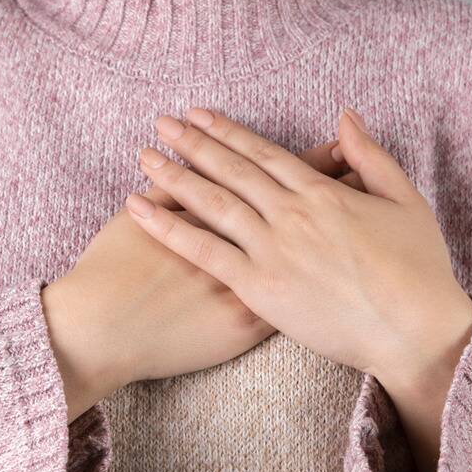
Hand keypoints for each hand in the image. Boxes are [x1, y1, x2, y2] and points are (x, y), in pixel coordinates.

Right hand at [42, 140, 348, 421]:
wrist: (103, 327)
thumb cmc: (111, 269)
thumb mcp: (136, 216)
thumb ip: (168, 189)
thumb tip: (188, 163)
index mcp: (222, 212)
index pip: (275, 177)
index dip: (308, 160)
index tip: (336, 144)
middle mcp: (244, 244)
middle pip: (303, 210)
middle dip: (336, 188)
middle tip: (369, 169)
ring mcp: (251, 283)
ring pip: (309, 254)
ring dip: (338, 232)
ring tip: (365, 212)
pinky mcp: (248, 322)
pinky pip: (295, 300)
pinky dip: (320, 286)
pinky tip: (340, 278)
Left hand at [123, 107, 471, 471]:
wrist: (415, 331)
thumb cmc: (418, 270)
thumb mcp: (406, 201)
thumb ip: (372, 157)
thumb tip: (345, 116)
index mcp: (322, 193)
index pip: (263, 153)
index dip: (227, 131)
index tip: (198, 115)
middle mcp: (291, 214)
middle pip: (231, 170)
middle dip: (193, 143)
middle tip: (161, 123)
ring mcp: (272, 250)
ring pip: (212, 203)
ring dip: (175, 176)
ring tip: (143, 155)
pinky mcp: (259, 288)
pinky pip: (205, 252)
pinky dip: (169, 227)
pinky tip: (141, 209)